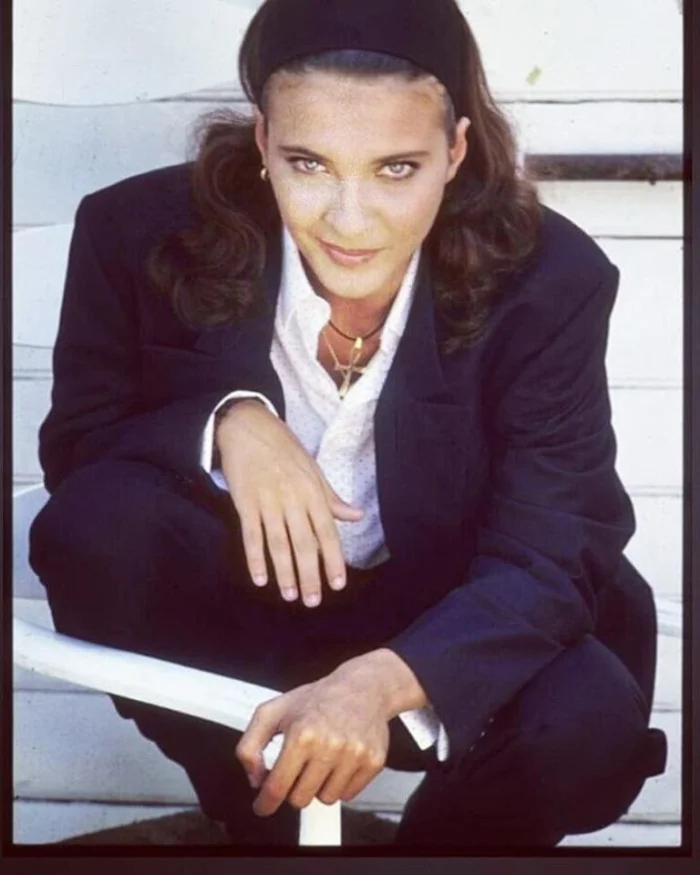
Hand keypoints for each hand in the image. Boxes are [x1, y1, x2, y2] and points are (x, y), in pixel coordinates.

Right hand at [216, 399, 363, 607]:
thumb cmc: (283, 448)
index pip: (327, 532)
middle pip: (304, 543)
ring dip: (285, 572)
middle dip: (310, 575)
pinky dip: (255, 558)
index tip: (338, 584)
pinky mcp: (244, 503)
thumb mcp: (313, 468)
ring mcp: (267, 501)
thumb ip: (331, 497)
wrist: (247, 427)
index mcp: (313, 491)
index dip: (333, 559)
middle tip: (312, 601)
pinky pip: (251, 536)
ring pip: (279, 544)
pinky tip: (260, 578)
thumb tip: (356, 516)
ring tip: (290, 595)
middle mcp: (292, 498)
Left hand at [235, 659, 391, 815]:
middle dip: (293, 788)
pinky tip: (338, 762)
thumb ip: (250, 745)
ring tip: (321, 760)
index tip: (263, 805)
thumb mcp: (272, 711)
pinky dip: (339, 784)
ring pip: (325, 799)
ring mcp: (353, 755)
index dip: (266, 802)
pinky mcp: (372, 761)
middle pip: (300, 799)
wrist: (361, 687)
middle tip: (298, 769)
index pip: (277, 787)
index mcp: (302, 734)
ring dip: (318, 786)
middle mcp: (329, 746)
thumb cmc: (316, 700)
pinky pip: (348, 795)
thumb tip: (256, 780)